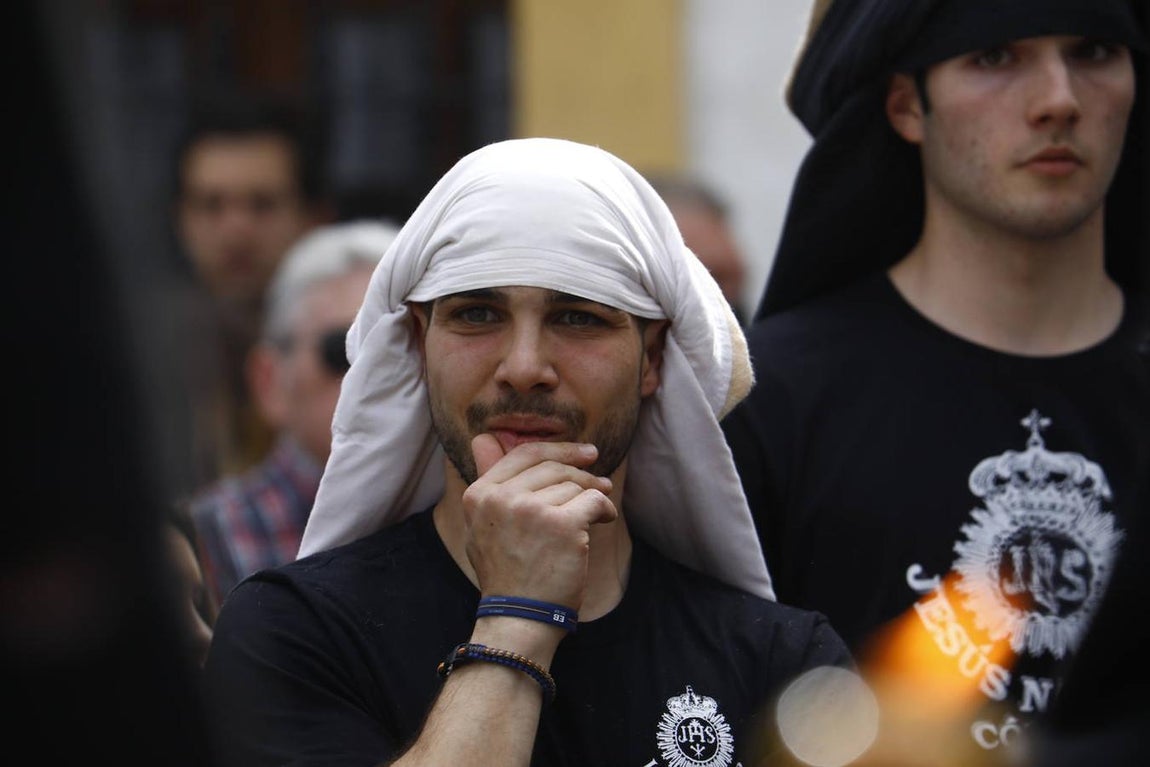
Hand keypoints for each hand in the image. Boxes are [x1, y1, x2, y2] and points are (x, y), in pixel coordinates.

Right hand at [462, 435, 615, 611]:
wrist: (519, 616)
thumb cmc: (507, 574)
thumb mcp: (482, 526)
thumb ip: (490, 484)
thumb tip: (485, 438)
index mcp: (479, 494)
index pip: (523, 454)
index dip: (558, 450)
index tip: (583, 454)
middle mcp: (501, 498)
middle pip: (553, 467)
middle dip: (582, 473)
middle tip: (602, 483)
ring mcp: (531, 510)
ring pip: (574, 486)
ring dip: (593, 497)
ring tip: (598, 513)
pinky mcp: (562, 525)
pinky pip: (594, 501)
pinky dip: (605, 510)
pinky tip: (604, 520)